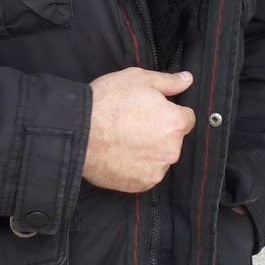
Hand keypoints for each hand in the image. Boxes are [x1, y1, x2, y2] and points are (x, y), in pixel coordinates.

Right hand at [82, 68, 197, 192]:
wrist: (77, 132)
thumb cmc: (106, 102)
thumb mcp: (138, 79)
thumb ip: (168, 82)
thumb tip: (187, 80)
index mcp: (175, 123)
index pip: (186, 118)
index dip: (170, 112)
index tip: (153, 112)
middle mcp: (171, 149)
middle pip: (173, 139)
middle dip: (160, 132)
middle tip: (134, 124)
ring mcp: (157, 169)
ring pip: (160, 157)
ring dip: (149, 151)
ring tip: (124, 140)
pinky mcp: (141, 184)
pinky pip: (146, 174)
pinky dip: (137, 167)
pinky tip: (121, 155)